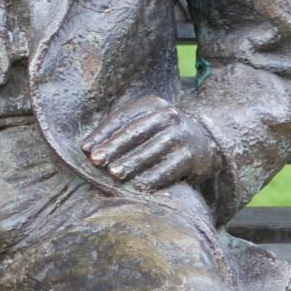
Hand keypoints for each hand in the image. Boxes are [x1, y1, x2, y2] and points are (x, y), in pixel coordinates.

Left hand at [81, 96, 219, 191]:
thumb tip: (87, 150)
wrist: (205, 142)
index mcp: (152, 104)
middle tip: (96, 161)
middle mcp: (168, 115)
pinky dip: (153, 178)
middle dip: (114, 147)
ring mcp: (182, 134)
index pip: (122, 117)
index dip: (102, 133)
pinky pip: (169, 167)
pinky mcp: (192, 155)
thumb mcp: (145, 124)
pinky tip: (138, 187)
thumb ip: (121, 132)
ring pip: (152, 149)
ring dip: (131, 163)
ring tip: (113, 174)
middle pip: (136, 131)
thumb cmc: (162, 135)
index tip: (85, 149)